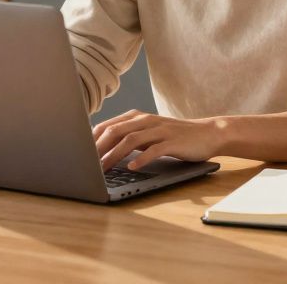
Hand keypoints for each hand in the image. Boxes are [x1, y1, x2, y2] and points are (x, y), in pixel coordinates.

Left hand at [93, 110, 223, 171]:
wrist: (207, 133)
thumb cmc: (174, 136)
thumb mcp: (148, 134)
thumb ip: (129, 137)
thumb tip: (102, 149)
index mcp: (137, 117)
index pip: (108, 125)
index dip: (92, 139)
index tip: (79, 153)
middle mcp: (146, 120)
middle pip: (115, 131)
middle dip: (98, 148)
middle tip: (85, 163)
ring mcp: (159, 130)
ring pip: (131, 140)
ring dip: (114, 155)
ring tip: (103, 168)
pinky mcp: (172, 141)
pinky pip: (153, 149)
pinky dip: (141, 158)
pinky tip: (132, 167)